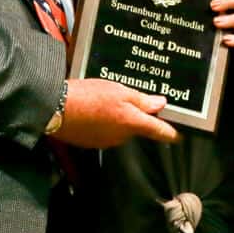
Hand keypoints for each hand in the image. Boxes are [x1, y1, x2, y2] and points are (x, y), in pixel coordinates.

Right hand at [51, 79, 180, 148]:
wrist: (55, 109)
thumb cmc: (88, 97)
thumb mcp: (119, 90)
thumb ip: (141, 100)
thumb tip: (160, 104)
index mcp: (133, 123)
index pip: (159, 131)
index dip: (171, 133)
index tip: (178, 135)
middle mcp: (122, 137)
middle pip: (136, 127)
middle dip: (133, 115)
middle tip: (123, 97)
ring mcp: (106, 141)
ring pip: (119, 128)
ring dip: (115, 117)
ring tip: (102, 99)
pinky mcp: (91, 142)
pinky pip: (103, 131)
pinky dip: (101, 121)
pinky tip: (91, 109)